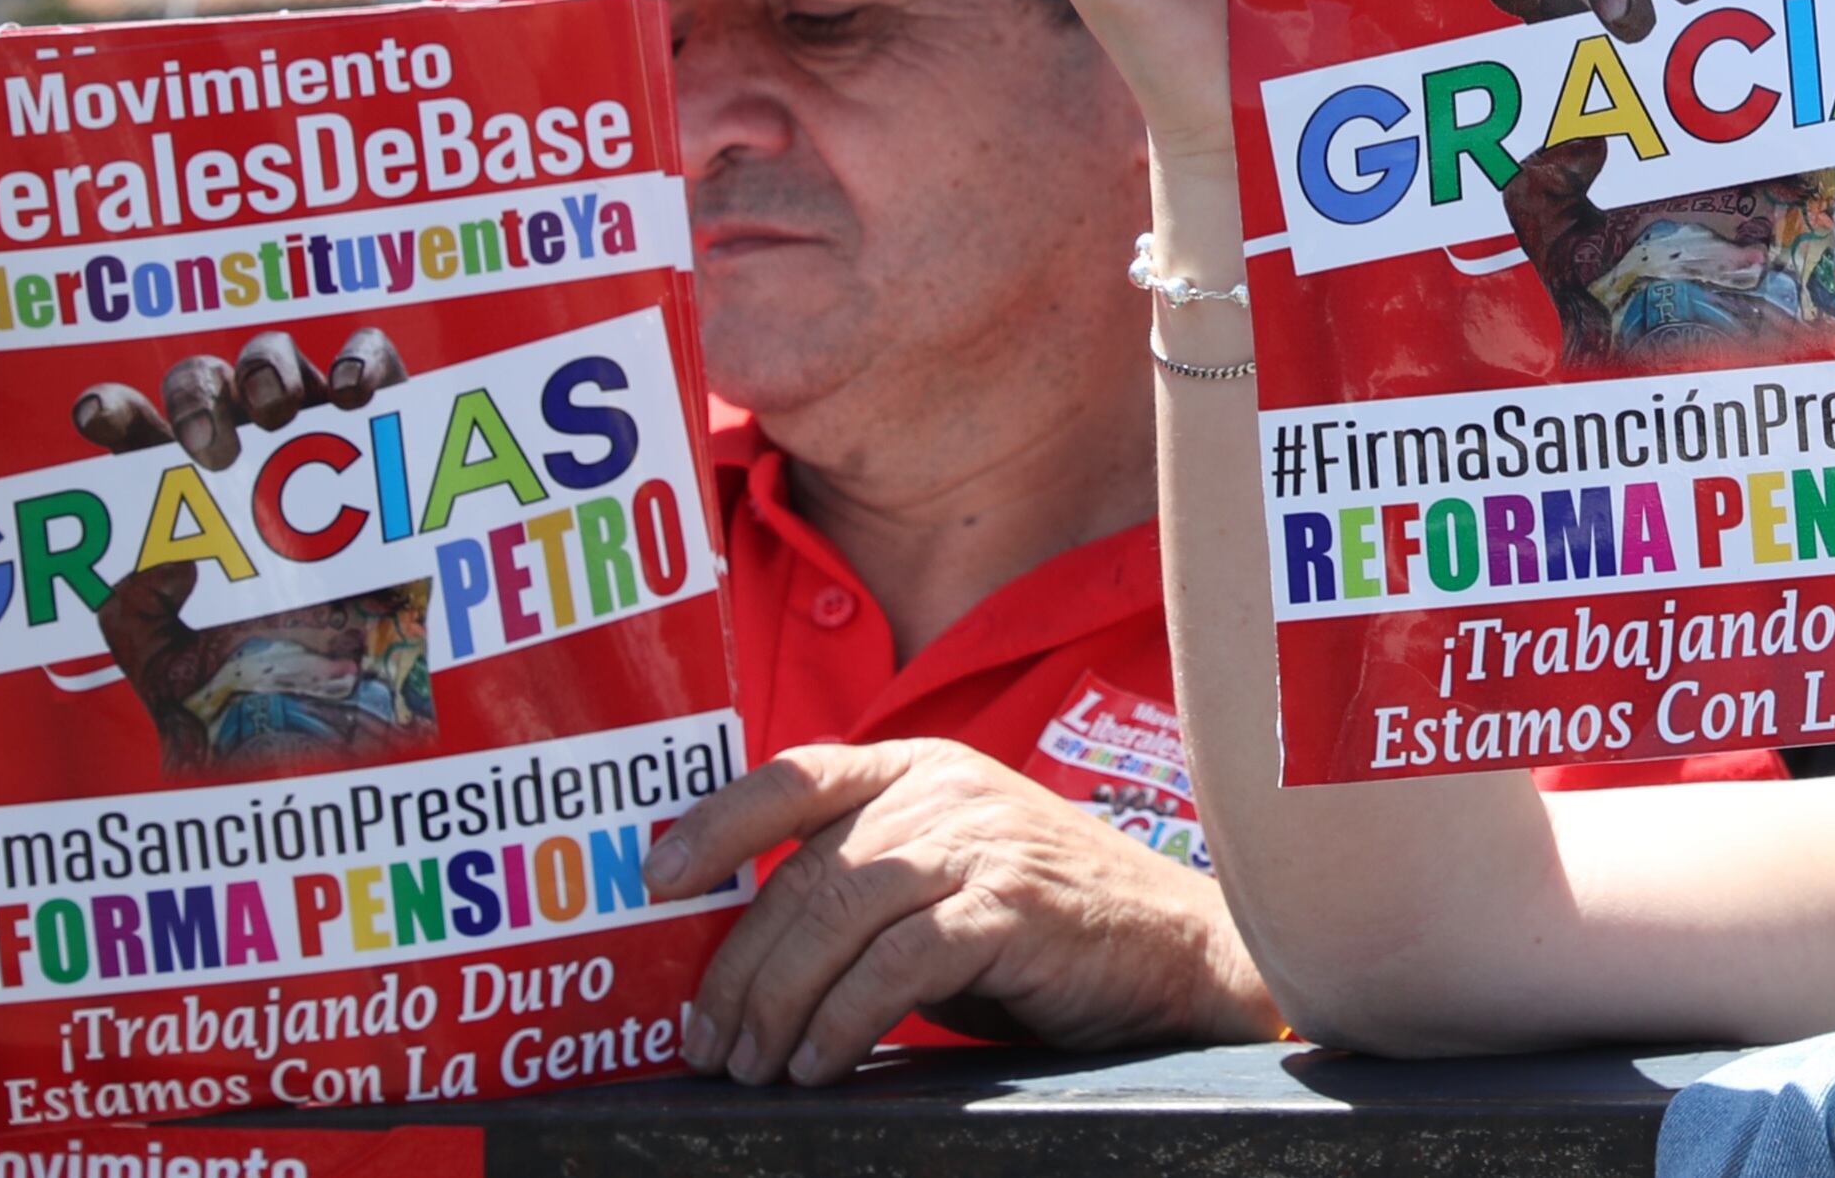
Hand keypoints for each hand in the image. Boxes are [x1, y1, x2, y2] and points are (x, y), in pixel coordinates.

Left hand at [646, 738, 1275, 1079]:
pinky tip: (824, 1062)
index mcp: (921, 767)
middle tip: (710, 1044)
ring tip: (757, 1067)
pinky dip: (846, 1019)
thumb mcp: (946, 880)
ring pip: (839, 915)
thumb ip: (866, 890)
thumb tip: (747, 963)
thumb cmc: (1045, 927)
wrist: (1177, 948)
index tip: (657, 881)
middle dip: (741, 970)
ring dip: (781, 1002)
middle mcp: (945, 789)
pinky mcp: (1011, 905)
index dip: (716, 824)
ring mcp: (980, 841)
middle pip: (804, 874)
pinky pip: (898, 963)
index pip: (795, 775)